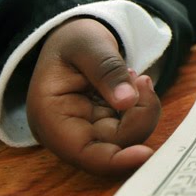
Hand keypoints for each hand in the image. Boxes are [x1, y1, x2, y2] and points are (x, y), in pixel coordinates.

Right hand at [26, 18, 161, 175]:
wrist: (72, 34)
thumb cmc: (74, 38)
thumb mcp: (88, 44)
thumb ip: (107, 70)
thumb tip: (127, 101)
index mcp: (50, 116)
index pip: (82, 153)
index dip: (115, 161)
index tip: (145, 153)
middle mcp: (66, 131)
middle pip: (111, 147)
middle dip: (138, 117)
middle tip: (143, 80)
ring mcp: (85, 130)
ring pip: (126, 139)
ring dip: (142, 110)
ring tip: (136, 76)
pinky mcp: (102, 125)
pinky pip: (130, 127)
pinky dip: (141, 108)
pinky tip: (134, 83)